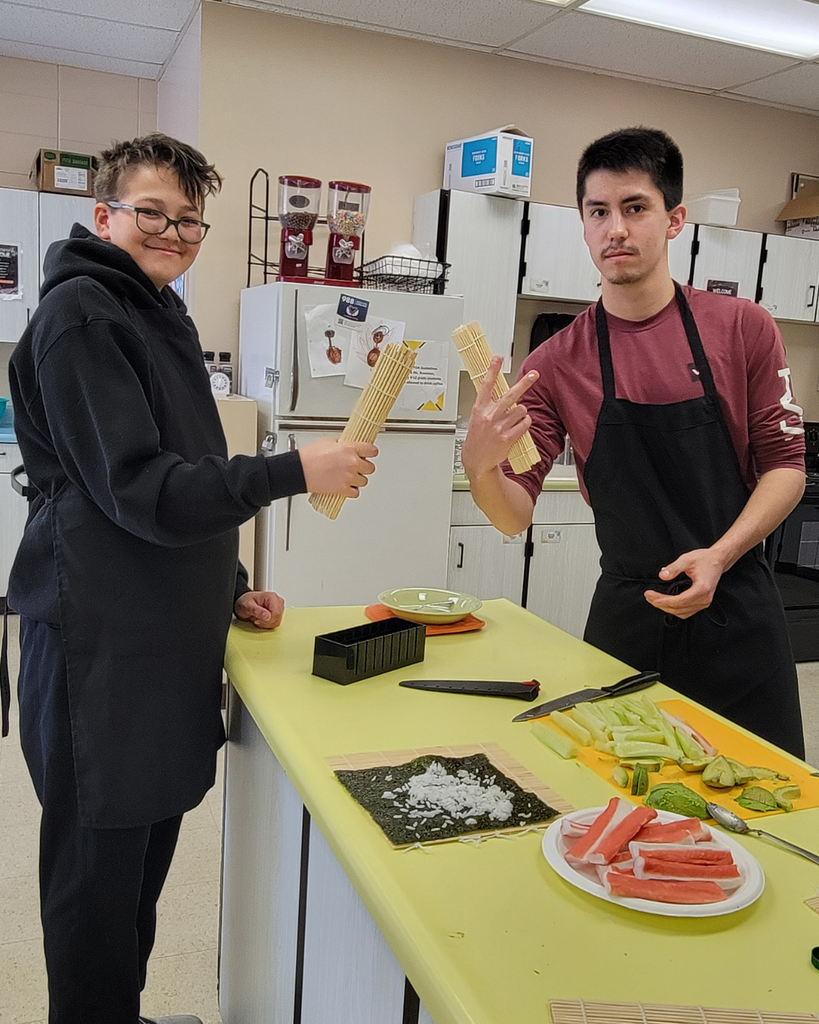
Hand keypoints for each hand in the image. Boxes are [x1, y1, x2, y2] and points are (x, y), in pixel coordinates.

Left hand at [235, 590, 284, 628]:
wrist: (244, 603)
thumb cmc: (245, 602)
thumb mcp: (247, 606)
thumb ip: (257, 611)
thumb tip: (267, 616)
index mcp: (272, 597)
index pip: (277, 613)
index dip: (267, 620)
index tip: (257, 620)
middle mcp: (277, 601)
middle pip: (277, 618)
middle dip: (265, 622)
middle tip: (256, 618)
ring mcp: (278, 607)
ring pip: (276, 622)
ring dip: (265, 623)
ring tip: (257, 617)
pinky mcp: (277, 613)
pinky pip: (275, 623)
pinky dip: (267, 624)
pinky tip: (261, 619)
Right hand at [298, 437, 377, 497]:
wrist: (299, 470)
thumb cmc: (310, 456)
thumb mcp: (328, 441)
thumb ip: (343, 444)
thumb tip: (349, 446)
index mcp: (350, 449)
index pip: (372, 450)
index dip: (370, 452)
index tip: (369, 453)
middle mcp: (352, 463)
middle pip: (370, 467)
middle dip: (364, 467)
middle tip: (357, 466)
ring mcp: (349, 477)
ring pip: (364, 481)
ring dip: (358, 479)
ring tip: (349, 476)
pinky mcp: (343, 489)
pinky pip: (355, 492)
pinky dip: (352, 490)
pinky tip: (346, 486)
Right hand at [461, 357, 538, 481]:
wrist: (476, 461)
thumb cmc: (477, 439)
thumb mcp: (476, 418)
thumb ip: (488, 405)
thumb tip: (501, 393)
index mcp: (479, 409)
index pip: (485, 385)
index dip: (492, 371)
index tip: (497, 359)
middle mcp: (489, 416)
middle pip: (510, 394)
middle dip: (525, 383)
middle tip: (535, 374)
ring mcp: (499, 427)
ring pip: (521, 410)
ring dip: (521, 413)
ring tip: (514, 419)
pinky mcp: (508, 437)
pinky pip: (525, 424)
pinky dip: (525, 424)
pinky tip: (518, 427)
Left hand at [644, 549, 726, 619]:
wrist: (717, 561)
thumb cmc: (704, 560)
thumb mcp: (687, 559)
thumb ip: (674, 568)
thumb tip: (662, 575)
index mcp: (702, 589)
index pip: (679, 601)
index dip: (663, 600)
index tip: (651, 596)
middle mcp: (704, 599)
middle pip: (679, 608)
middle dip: (661, 604)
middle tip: (649, 596)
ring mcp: (704, 603)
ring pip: (682, 613)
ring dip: (667, 608)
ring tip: (654, 600)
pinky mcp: (702, 603)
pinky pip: (686, 612)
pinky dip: (674, 609)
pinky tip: (665, 603)